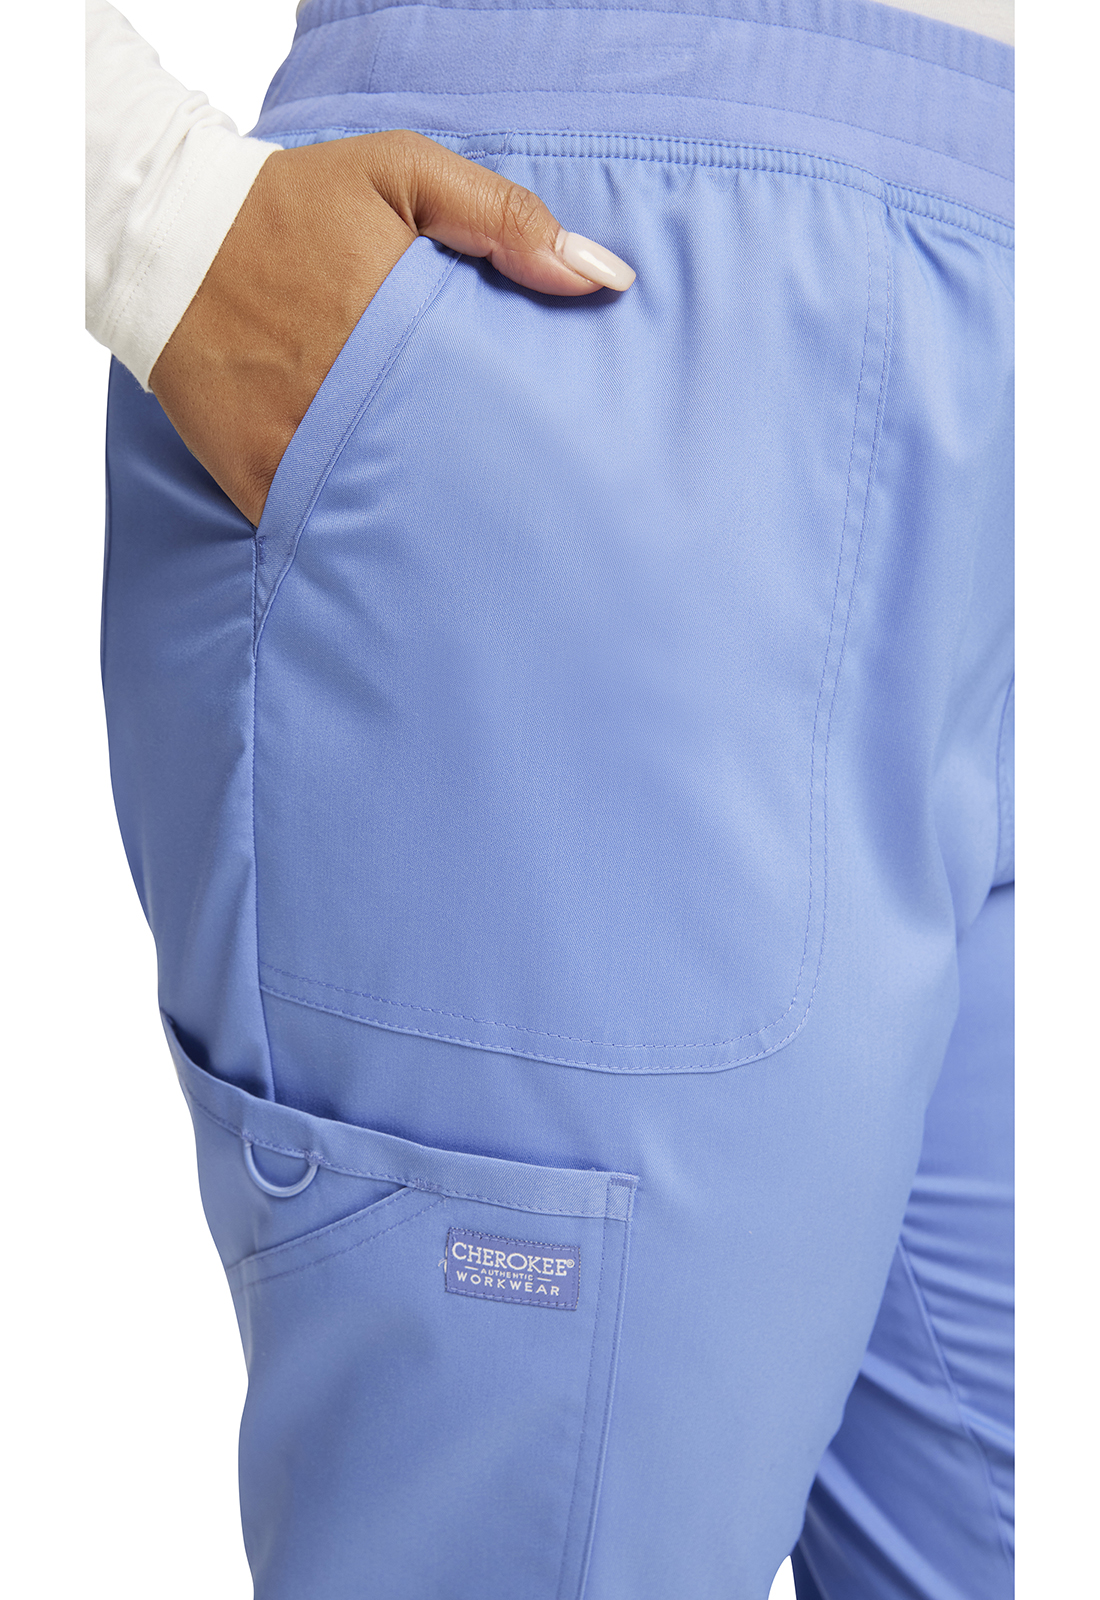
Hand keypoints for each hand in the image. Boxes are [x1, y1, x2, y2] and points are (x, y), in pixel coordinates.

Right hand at [149, 130, 634, 525]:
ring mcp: (301, 447)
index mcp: (400, 324)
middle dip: (500, 501)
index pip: (496, 402)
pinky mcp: (258, 482)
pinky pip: (321, 529)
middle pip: (453, 474)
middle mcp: (350, 395)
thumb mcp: (403, 175)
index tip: (578, 467)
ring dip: (434, 532)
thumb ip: (505, 220)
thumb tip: (605, 278)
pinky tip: (402, 561)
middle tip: (548, 532)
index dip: (538, 441)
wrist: (164, 240)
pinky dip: (357, 543)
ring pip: (390, 514)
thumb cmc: (294, 204)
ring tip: (486, 560)